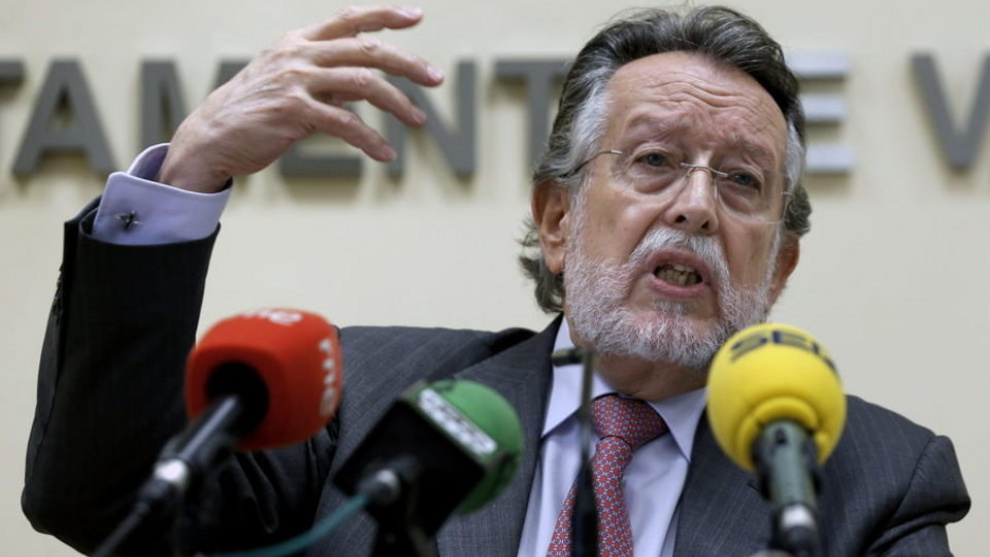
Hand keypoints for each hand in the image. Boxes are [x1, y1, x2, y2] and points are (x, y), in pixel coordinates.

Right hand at [158, 5, 443, 192]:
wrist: (213, 135)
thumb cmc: (257, 110)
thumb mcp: (292, 82)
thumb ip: (329, 78)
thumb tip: (369, 83)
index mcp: (300, 41)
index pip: (350, 18)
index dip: (385, 15)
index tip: (416, 16)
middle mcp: (300, 54)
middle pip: (368, 49)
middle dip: (408, 62)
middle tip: (436, 78)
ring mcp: (296, 80)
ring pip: (364, 83)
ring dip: (398, 103)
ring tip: (418, 120)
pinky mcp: (294, 112)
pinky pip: (345, 124)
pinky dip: (371, 140)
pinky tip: (386, 154)